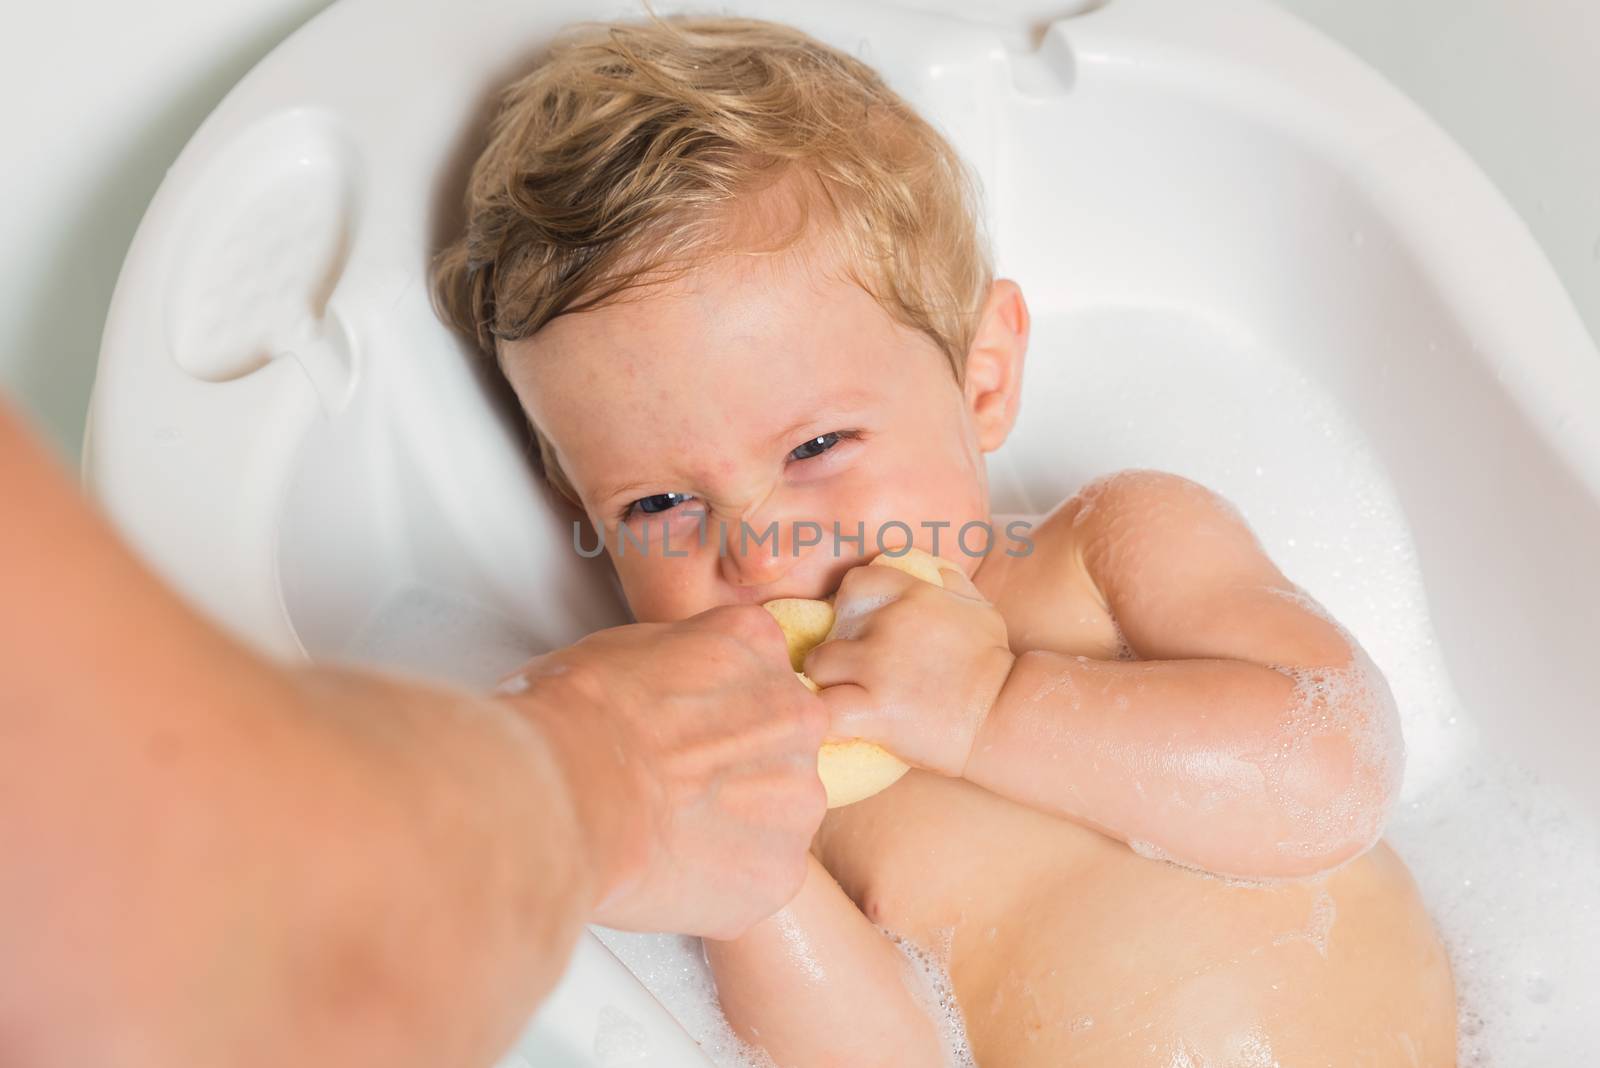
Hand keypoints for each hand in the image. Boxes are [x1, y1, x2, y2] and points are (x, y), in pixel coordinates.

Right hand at [497, 605, 827, 938]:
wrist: (566, 792)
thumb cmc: (574, 716)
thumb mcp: (630, 645)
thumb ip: (683, 666)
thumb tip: (676, 691)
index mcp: (757, 645)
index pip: (755, 675)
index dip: (710, 711)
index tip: (676, 733)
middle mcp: (797, 714)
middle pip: (776, 745)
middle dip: (731, 769)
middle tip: (670, 789)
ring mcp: (797, 794)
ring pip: (774, 815)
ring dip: (731, 826)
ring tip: (664, 833)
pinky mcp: (782, 869)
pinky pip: (760, 876)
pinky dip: (722, 883)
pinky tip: (671, 870)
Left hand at [801, 558, 1015, 777]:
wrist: (1004, 714)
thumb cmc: (993, 665)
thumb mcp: (979, 608)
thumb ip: (951, 581)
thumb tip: (933, 568)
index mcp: (913, 594)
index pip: (854, 582)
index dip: (848, 606)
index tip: (856, 630)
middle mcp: (889, 622)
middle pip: (830, 627)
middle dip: (837, 648)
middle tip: (850, 672)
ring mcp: (877, 665)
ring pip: (818, 665)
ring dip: (826, 683)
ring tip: (844, 698)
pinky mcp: (874, 708)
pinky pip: (824, 709)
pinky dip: (824, 718)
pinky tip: (837, 724)